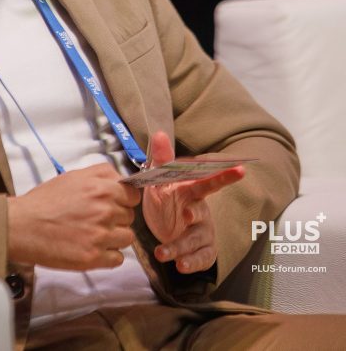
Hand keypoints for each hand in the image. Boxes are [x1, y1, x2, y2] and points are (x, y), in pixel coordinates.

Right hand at [7, 163, 140, 269]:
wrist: (23, 226)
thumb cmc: (45, 201)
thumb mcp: (73, 176)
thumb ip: (101, 174)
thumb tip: (121, 179)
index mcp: (101, 189)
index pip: (133, 195)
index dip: (124, 199)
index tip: (115, 203)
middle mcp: (105, 212)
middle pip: (130, 217)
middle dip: (117, 217)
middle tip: (97, 219)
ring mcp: (100, 236)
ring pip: (127, 238)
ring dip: (115, 237)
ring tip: (95, 234)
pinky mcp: (93, 258)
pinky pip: (118, 258)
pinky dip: (109, 255)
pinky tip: (94, 248)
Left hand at [142, 132, 244, 274]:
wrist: (162, 224)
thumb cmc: (166, 197)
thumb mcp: (159, 179)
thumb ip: (162, 159)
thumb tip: (159, 133)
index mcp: (191, 191)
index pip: (208, 182)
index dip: (224, 176)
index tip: (240, 169)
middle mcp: (200, 212)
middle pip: (201, 213)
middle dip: (195, 214)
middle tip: (186, 214)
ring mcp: (202, 232)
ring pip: (196, 239)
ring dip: (180, 247)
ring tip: (162, 253)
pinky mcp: (201, 251)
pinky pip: (201, 258)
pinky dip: (191, 263)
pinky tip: (180, 266)